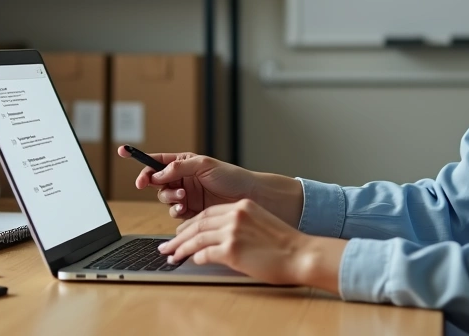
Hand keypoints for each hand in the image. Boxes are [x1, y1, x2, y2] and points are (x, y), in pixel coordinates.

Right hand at [118, 147, 259, 219]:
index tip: (123, 154)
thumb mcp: (204, 164)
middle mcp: (183, 179)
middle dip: (157, 184)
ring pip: (163, 198)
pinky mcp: (191, 212)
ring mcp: (186, 196)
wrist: (249, 197)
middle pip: (156, 181)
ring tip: (183, 199)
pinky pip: (174, 212)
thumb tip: (157, 173)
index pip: (157, 160)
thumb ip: (178, 167)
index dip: (140, 159)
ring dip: (169, 199)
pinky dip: (176, 211)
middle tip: (163, 186)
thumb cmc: (231, 177)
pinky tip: (185, 209)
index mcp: (184, 163)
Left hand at [158, 199, 345, 289]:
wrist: (301, 254)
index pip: (208, 214)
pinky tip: (191, 262)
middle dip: (179, 236)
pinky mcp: (232, 250)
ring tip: (171, 256)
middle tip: (167, 245)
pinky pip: (205, 253)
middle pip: (198, 224)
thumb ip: (240, 225)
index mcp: (241, 206)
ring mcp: (232, 232)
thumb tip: (219, 237)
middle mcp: (234, 215)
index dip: (191, 224)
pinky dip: (196, 258)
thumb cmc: (286, 244)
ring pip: (197, 239)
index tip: (181, 232)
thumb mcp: (261, 224)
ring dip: (181, 248)